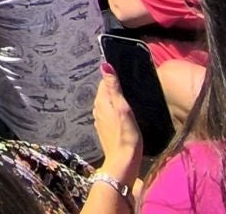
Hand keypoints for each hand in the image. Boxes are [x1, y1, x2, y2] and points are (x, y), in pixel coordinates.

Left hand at [92, 67, 143, 184]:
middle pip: (105, 93)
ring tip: (128, 98)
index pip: (104, 82)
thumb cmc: (125, 133)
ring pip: (107, 104)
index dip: (113, 77)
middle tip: (129, 86)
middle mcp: (97, 109)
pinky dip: (115, 111)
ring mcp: (100, 121)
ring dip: (115, 100)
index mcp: (101, 101)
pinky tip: (124, 114)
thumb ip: (113, 87)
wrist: (123, 161)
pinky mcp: (105, 130)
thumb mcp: (122, 107)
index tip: (124, 74)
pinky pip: (109, 115)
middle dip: (114, 88)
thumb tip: (104, 65)